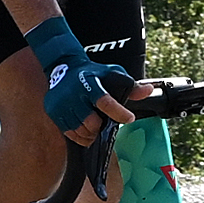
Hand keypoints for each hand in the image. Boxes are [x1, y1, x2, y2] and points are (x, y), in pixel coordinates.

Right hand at [23, 14, 134, 136]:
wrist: (63, 66)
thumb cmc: (92, 73)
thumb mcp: (112, 73)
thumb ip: (131, 84)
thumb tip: (150, 90)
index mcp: (90, 82)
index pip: (105, 102)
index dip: (119, 113)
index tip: (129, 118)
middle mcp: (74, 93)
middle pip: (91, 122)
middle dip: (101, 127)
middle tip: (105, 123)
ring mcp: (62, 103)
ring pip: (80, 130)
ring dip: (91, 133)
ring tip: (95, 127)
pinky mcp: (53, 111)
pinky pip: (69, 132)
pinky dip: (80, 136)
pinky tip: (85, 131)